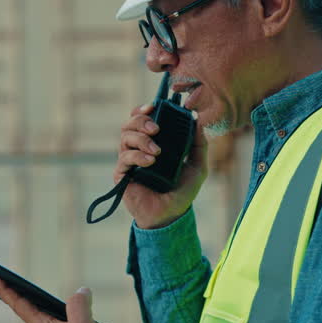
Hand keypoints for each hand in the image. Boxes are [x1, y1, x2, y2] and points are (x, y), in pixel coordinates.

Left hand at [0, 276, 114, 322]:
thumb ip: (78, 305)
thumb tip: (82, 292)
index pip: (20, 305)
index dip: (6, 290)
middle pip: (24, 309)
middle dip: (10, 294)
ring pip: (38, 314)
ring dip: (26, 301)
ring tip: (19, 291)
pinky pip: (52, 318)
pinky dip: (45, 308)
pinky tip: (50, 305)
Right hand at [116, 103, 209, 228]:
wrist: (171, 215)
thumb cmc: (182, 191)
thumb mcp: (197, 166)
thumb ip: (199, 145)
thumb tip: (198, 121)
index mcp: (153, 143)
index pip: (142, 119)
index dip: (144, 110)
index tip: (154, 106)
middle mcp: (138, 149)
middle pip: (130, 124)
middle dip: (141, 121)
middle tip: (156, 128)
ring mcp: (129, 161)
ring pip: (125, 137)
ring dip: (141, 139)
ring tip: (156, 151)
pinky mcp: (122, 174)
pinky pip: (125, 157)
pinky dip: (138, 155)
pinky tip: (150, 160)